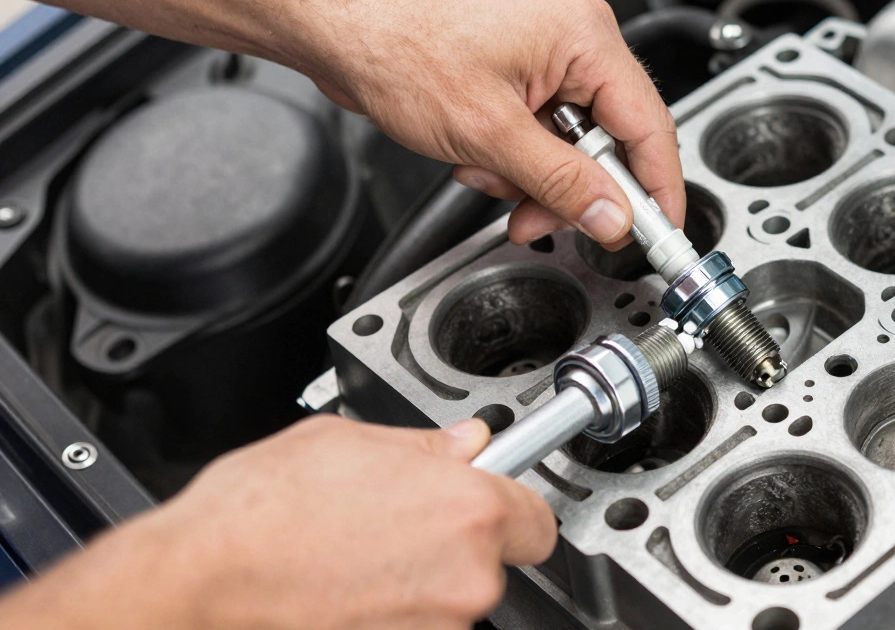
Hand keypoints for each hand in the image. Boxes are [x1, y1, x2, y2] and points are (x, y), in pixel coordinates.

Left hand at [0, 0, 681, 248]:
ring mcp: (550, 64)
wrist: (343, 33)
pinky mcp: (523, 81)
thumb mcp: (491, 134)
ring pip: (575, 151)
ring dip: (535, 182)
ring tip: (488, 176)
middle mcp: (577, 45)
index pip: (650, 127)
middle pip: (613, 144)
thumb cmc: (402, 49)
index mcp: (586, 40)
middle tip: (540, 218)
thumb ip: (563, 183)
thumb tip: (613, 217)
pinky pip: (545, 141)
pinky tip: (479, 160)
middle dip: (573, 191)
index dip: (657, 190)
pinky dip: (516, 165)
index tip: (660, 236)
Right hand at [0, 416, 556, 629]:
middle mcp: (466, 577)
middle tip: (400, 524)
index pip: (536, 518)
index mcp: (469, 509)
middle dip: (455, 544)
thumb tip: (466, 443)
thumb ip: (427, 446)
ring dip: (421, 583)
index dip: (508, 508)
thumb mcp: (348, 441)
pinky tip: (348, 589)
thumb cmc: (260, 512)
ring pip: (452, 601)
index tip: (487, 501)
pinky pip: (416, 626)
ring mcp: (437, 627)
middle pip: (493, 563)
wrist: (199, 581)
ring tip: (360, 557)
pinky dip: (393, 614)